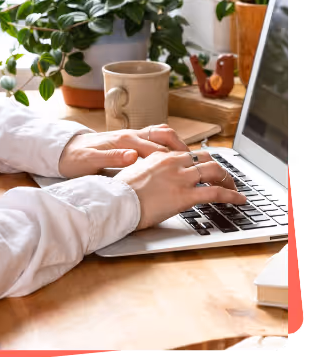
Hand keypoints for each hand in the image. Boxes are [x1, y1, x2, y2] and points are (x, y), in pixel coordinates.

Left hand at [57, 124, 188, 178]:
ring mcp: (130, 137)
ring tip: (192, 160)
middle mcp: (130, 135)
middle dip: (182, 147)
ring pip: (161, 134)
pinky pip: (154, 139)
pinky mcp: (129, 142)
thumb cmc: (75, 157)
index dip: (174, 158)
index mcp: (124, 140)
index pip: (156, 147)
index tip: (191, 168)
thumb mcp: (90, 161)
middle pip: (164, 135)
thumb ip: (111, 158)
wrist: (64, 150)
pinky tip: (174, 160)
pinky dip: (167, 146)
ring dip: (177, 145)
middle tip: (199, 163)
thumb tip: (133, 156)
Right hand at [114, 149, 247, 228]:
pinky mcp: (185, 195)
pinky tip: (238, 200)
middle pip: (204, 158)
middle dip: (218, 168)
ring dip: (228, 179)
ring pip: (214, 171)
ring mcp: (180, 178)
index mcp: (160, 156)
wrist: (116, 202)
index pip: (187, 154)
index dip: (200, 162)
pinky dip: (231, 195)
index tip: (205, 170)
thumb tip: (153, 181)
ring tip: (234, 188)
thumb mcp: (134, 175)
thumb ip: (148, 173)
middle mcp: (172, 162)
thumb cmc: (120, 193)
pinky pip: (216, 193)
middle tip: (224, 178)